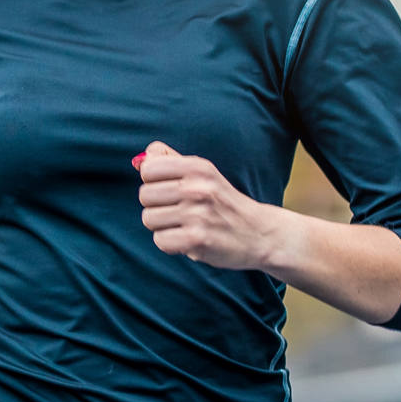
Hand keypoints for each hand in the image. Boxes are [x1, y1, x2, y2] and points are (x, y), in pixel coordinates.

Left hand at [133, 140, 269, 270]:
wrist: (260, 233)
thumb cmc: (222, 201)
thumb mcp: (203, 173)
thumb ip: (170, 160)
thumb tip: (140, 159)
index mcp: (198, 167)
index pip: (148, 169)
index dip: (153, 181)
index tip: (169, 189)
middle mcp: (198, 188)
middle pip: (145, 195)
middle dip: (156, 205)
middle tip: (178, 210)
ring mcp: (198, 214)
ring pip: (149, 219)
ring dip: (162, 225)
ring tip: (184, 225)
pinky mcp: (197, 239)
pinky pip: (160, 240)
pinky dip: (170, 242)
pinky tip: (187, 239)